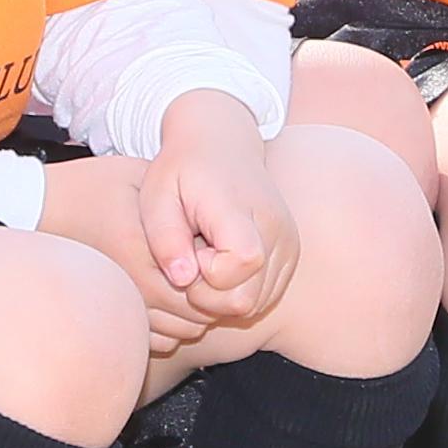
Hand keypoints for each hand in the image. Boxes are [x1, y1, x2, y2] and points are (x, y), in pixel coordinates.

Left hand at [137, 100, 291, 344]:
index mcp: (243, 209)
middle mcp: (276, 228)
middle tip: (193, 259)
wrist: (222, 144)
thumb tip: (183, 280)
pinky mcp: (290, 253)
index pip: (241, 264)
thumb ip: (165, 238)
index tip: (190, 250)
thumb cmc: (182, 171)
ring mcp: (288, 243)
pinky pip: (264, 297)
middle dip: (210, 294)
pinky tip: (222, 263)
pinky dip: (239, 290)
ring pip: (256, 303)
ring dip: (224, 293)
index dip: (206, 275)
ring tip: (207, 257)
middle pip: (249, 297)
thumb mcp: (157, 197)